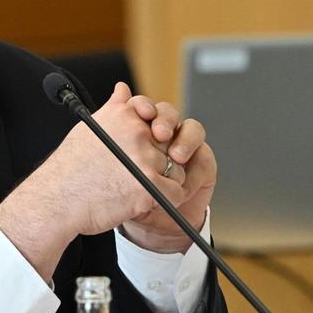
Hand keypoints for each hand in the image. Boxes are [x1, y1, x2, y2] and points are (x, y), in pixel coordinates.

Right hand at [0, 82, 193, 279]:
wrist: (57, 199)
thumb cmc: (69, 168)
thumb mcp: (90, 128)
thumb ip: (114, 108)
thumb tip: (124, 89)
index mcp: (124, 115)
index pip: (157, 116)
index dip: (155, 135)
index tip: (145, 146)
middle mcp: (137, 132)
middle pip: (169, 145)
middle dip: (158, 161)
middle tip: (134, 174)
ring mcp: (145, 158)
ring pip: (176, 170)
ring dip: (163, 182)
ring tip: (135, 189)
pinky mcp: (151, 185)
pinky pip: (177, 192)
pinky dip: (166, 200)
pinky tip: (144, 201)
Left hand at [121, 92, 216, 252]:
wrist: (143, 222)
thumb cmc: (122, 192)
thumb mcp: (109, 164)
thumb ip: (113, 129)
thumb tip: (119, 90)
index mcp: (138, 126)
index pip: (143, 106)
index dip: (144, 106)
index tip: (141, 113)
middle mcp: (162, 133)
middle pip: (168, 113)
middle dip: (165, 120)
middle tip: (159, 134)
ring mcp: (183, 146)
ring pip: (191, 130)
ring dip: (185, 141)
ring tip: (176, 157)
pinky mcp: (201, 164)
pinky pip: (203, 159)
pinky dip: (194, 170)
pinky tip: (183, 185)